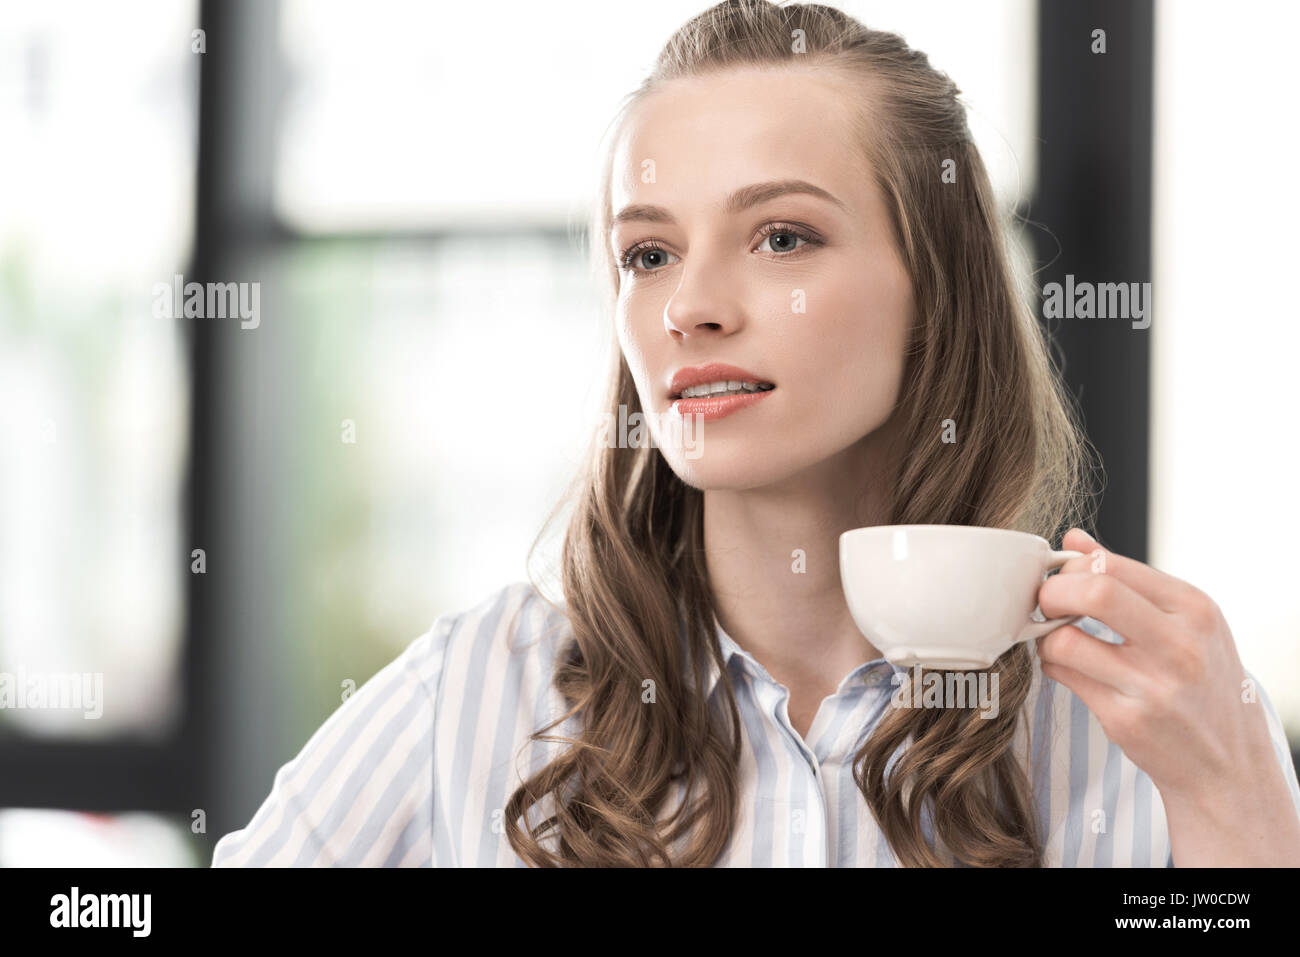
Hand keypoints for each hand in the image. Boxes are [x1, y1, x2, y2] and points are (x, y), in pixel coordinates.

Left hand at [1035, 527, 1299, 865]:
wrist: (1227, 762)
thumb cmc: (1200, 680)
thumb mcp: (1184, 622)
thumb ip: (1128, 578)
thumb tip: (1073, 539)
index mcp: (1195, 609)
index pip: (1113, 565)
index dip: (1072, 568)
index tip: (1062, 579)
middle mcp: (1180, 645)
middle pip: (1092, 592)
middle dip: (1052, 592)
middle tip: (1046, 604)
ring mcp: (1153, 686)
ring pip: (1064, 641)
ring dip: (1045, 637)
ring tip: (1058, 640)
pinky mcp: (1126, 720)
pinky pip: (1063, 677)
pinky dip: (1054, 667)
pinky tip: (1070, 669)